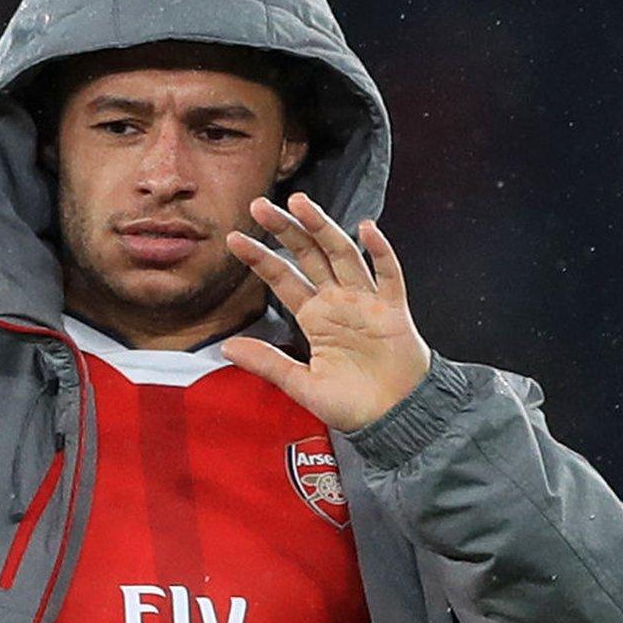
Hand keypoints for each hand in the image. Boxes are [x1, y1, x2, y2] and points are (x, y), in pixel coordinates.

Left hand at [223, 192, 431, 431]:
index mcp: (314, 317)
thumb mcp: (302, 385)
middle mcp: (338, 301)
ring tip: (300, 203)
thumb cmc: (352, 404)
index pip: (282, 279)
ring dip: (323, 228)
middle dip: (286, 230)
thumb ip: (268, 363)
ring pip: (343, 255)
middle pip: (309, 255)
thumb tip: (226, 348)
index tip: (233, 240)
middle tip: (259, 205)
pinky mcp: (394, 310)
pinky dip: (380, 252)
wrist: (396, 418)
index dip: (259, 258)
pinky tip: (366, 229)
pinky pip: (388, 275)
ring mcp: (366, 302)